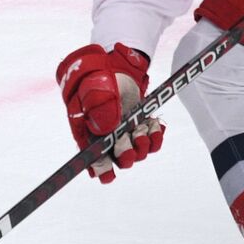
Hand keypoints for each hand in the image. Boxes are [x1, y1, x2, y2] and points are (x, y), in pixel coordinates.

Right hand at [56, 43, 164, 182]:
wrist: (114, 67)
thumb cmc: (98, 77)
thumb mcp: (96, 89)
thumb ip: (100, 107)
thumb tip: (106, 129)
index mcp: (87, 132)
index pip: (91, 158)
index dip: (99, 170)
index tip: (108, 177)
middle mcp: (105, 138)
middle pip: (117, 160)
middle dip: (127, 154)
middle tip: (133, 140)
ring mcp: (123, 133)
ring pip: (137, 153)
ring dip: (144, 144)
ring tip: (144, 127)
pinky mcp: (138, 127)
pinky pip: (151, 141)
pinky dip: (156, 136)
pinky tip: (154, 125)